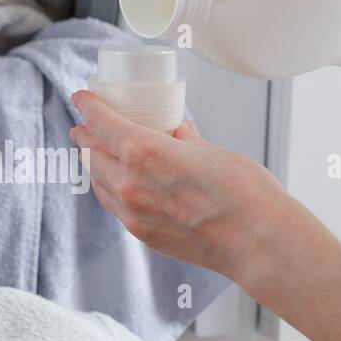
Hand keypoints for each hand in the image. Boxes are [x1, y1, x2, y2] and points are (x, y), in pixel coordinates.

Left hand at [69, 93, 281, 279]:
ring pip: (98, 183)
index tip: (82, 99)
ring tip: (95, 154)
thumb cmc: (243, 193)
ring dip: (93, 165)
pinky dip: (109, 189)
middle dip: (84, 137)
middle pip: (91, 154)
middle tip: (84, 127)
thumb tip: (178, 133)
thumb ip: (186, 141)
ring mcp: (133, 214)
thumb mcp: (211, 151)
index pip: (100, 123)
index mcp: (143, 152)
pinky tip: (117, 184)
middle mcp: (129, 184)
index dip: (87, 107)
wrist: (257, 241)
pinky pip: (114, 207)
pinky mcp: (143, 235)